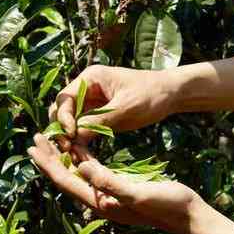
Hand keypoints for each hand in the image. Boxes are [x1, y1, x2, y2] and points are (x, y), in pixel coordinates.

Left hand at [27, 133, 207, 233]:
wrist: (187, 214)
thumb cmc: (165, 205)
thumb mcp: (137, 194)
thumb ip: (108, 182)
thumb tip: (80, 168)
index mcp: (100, 202)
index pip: (66, 180)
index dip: (48, 163)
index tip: (34, 144)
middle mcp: (100, 199)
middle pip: (67, 176)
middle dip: (51, 157)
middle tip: (36, 137)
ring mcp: (110, 194)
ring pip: (79, 173)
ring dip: (65, 156)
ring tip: (53, 139)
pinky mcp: (120, 187)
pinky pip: (94, 171)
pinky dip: (83, 158)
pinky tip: (80, 148)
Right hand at [48, 65, 176, 149]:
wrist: (170, 95)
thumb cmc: (151, 95)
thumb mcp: (126, 108)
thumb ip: (100, 121)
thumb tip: (74, 137)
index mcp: (90, 79)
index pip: (64, 98)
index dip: (63, 118)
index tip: (71, 135)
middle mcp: (87, 89)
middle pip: (62, 110)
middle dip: (62, 129)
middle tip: (68, 149)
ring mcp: (93, 103)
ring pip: (71, 121)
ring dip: (71, 137)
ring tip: (75, 155)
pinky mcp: (100, 116)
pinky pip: (84, 128)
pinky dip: (82, 140)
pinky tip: (83, 154)